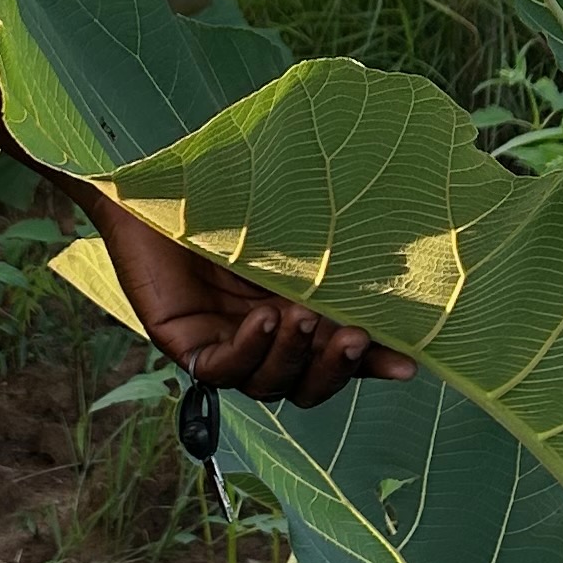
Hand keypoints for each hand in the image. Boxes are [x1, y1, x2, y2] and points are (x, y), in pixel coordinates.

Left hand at [88, 193, 417, 412]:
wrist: (154, 178)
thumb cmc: (227, 188)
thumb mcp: (291, 219)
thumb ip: (334, 241)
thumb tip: (407, 238)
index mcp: (292, 311)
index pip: (336, 354)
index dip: (372, 365)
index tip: (408, 361)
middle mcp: (260, 337)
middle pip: (306, 383)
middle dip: (336, 367)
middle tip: (356, 336)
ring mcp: (222, 344)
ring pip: (268, 383)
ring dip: (294, 356)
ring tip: (302, 317)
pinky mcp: (183, 345)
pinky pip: (221, 370)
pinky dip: (248, 350)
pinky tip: (262, 319)